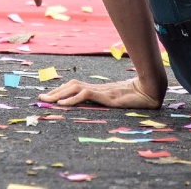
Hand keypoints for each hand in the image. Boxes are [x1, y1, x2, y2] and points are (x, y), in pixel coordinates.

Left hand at [40, 77, 163, 108]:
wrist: (150, 91)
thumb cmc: (138, 98)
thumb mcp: (120, 103)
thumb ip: (111, 102)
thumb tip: (109, 106)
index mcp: (99, 90)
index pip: (76, 86)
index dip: (62, 90)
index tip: (50, 95)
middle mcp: (97, 88)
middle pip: (71, 85)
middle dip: (54, 91)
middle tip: (40, 97)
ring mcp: (101, 91)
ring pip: (74, 88)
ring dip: (58, 94)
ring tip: (46, 100)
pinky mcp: (105, 95)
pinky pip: (84, 94)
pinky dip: (71, 99)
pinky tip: (61, 104)